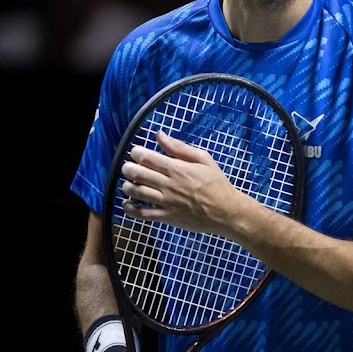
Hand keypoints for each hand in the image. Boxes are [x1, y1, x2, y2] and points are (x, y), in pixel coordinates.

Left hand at [120, 131, 240, 235]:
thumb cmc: (216, 183)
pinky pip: (141, 214)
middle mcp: (168, 184)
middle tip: (128, 167)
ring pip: (136, 192)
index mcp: (177, 168)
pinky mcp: (165, 217)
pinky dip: (130, 209)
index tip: (136, 153)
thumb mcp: (204, 159)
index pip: (147, 158)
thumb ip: (180, 147)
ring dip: (127, 186)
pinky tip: (127, 203)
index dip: (136, 153)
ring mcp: (165, 202)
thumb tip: (160, 134)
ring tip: (129, 183)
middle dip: (128, 168)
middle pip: (138, 173)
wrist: (226, 211)